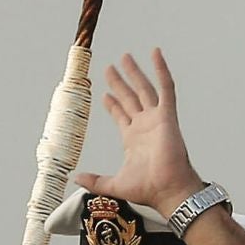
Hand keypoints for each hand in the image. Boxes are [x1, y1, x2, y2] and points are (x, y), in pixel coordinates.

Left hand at [75, 49, 203, 216]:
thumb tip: (76, 179)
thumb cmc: (149, 189)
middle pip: (130, 98)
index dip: (113, 104)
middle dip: (119, 83)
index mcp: (133, 139)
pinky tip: (155, 54)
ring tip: (125, 57)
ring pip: (144, 89)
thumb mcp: (114, 185)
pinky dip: (161, 70)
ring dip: (135, 72)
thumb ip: (95, 181)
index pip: (122, 115)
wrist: (168, 190)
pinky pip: (166, 88)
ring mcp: (157, 119)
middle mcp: (145, 126)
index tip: (105, 94)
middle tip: (110, 68)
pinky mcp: (167, 116)